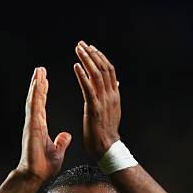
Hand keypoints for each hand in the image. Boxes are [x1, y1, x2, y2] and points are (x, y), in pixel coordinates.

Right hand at [16, 67, 71, 182]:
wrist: (35, 175)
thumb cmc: (43, 166)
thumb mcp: (57, 152)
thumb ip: (61, 142)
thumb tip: (66, 136)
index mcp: (40, 127)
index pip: (42, 105)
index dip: (43, 92)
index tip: (45, 80)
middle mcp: (34, 123)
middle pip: (37, 99)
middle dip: (39, 84)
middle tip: (40, 69)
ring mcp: (32, 124)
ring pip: (34, 100)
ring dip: (36, 84)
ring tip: (38, 70)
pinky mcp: (31, 126)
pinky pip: (34, 107)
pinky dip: (35, 94)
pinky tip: (37, 83)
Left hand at [74, 41, 120, 160]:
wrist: (108, 148)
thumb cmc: (107, 133)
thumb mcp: (113, 110)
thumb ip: (113, 95)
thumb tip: (117, 83)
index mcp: (115, 95)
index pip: (109, 70)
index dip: (100, 57)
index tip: (91, 48)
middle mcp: (111, 95)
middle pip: (103, 68)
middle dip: (91, 54)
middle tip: (81, 44)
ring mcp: (103, 101)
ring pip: (96, 74)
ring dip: (86, 60)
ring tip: (78, 50)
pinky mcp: (94, 108)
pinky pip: (88, 88)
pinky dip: (82, 76)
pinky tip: (76, 66)